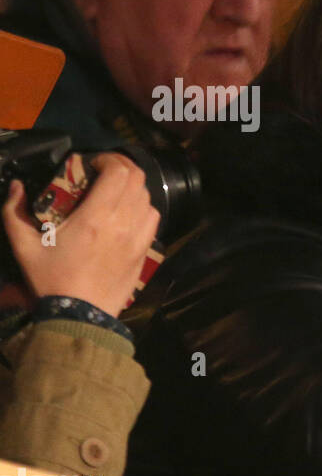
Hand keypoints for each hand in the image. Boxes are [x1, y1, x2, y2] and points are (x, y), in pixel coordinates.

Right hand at [2, 154, 159, 317]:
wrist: (81, 316)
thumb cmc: (51, 280)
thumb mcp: (24, 246)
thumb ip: (14, 212)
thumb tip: (16, 186)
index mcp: (95, 218)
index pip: (119, 173)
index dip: (110, 159)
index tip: (93, 163)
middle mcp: (123, 223)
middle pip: (138, 179)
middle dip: (122, 167)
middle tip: (104, 170)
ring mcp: (138, 238)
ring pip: (148, 197)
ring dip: (133, 187)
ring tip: (115, 191)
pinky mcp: (146, 251)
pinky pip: (154, 218)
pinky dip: (143, 207)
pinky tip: (127, 212)